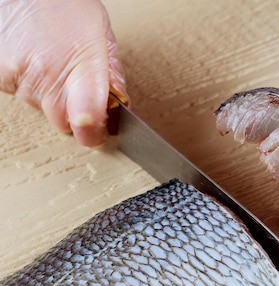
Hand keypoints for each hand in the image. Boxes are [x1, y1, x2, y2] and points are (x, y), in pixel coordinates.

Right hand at [0, 0, 126, 146]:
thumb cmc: (60, 2)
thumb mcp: (100, 30)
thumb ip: (112, 72)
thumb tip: (120, 103)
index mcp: (82, 63)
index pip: (88, 119)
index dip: (94, 133)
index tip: (99, 131)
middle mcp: (48, 74)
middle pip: (64, 122)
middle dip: (74, 114)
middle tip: (76, 88)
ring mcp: (20, 76)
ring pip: (41, 108)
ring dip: (50, 95)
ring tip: (52, 62)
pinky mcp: (0, 76)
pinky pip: (20, 95)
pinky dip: (29, 84)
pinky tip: (34, 60)